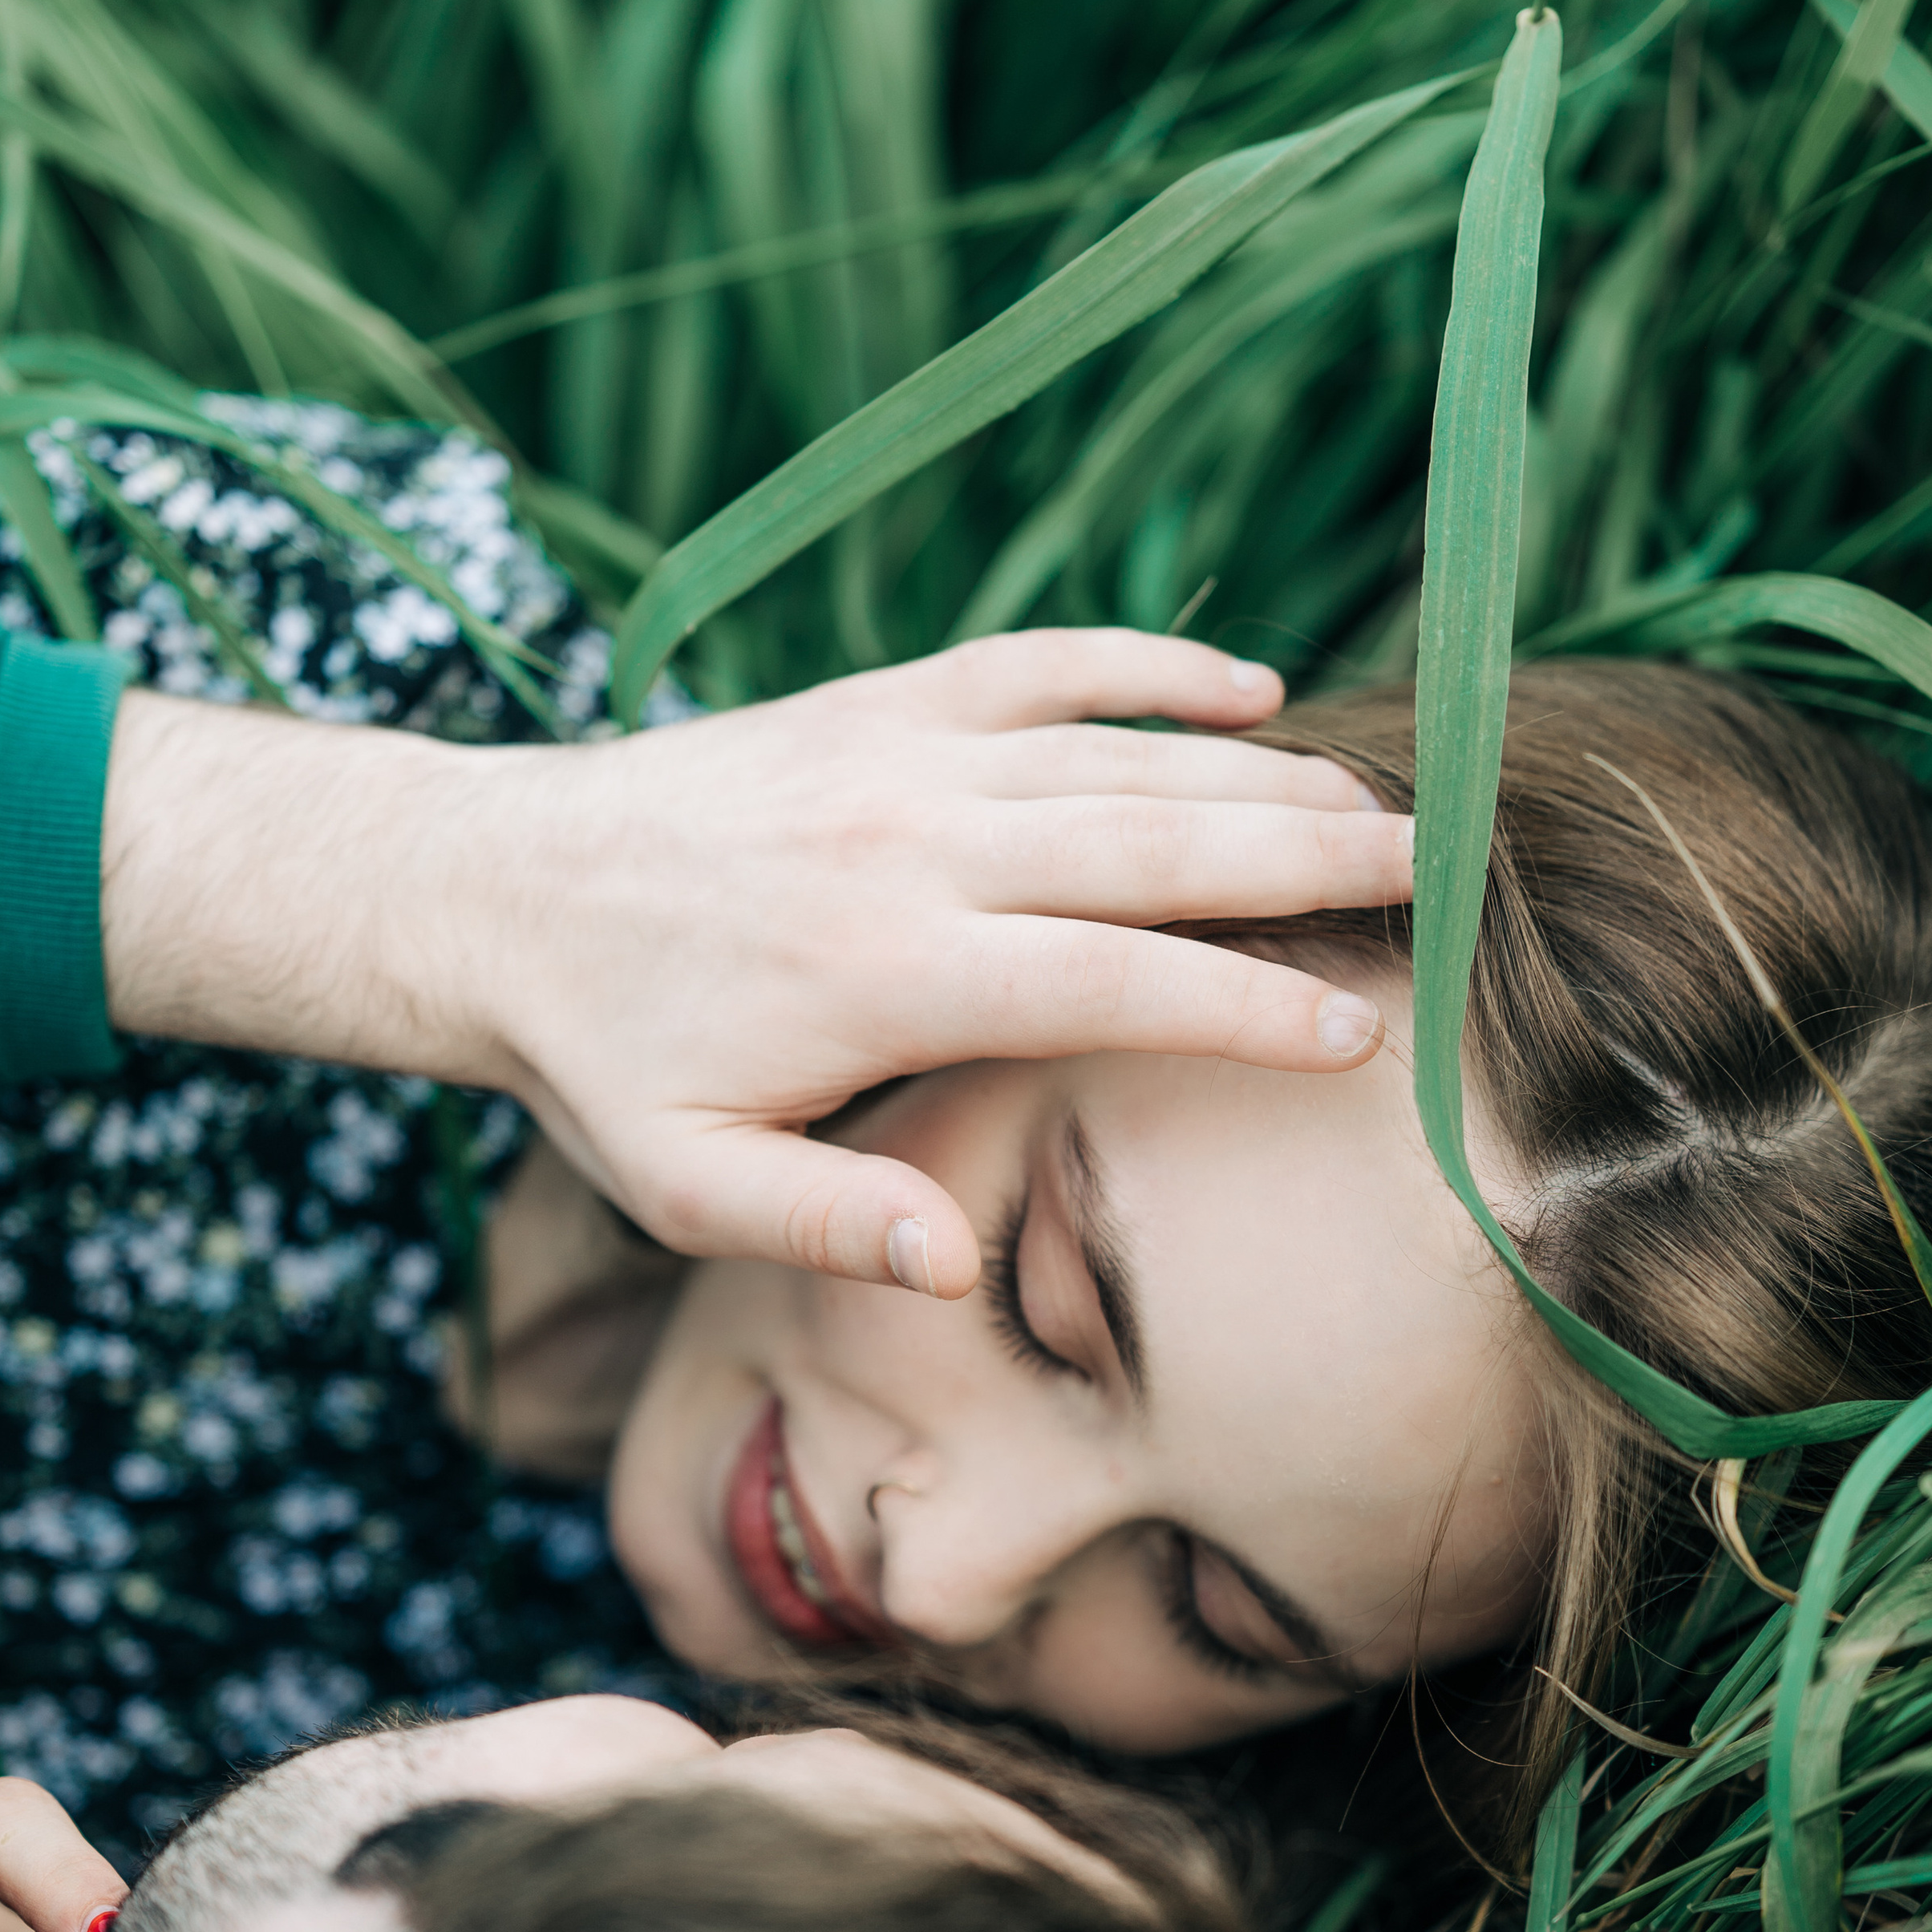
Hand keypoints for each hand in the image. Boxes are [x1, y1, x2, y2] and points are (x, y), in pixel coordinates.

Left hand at [100, 628, 1412, 1298]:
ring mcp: (899, 756)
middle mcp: (911, 845)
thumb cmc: (603, 1062)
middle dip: (1308, 863)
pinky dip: (1148, 666)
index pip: (1114, 985)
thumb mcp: (681, 1185)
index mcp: (885, 972)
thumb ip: (823, 1225)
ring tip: (1385, 806)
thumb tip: (957, 1267)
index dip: (1245, 1010)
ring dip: (1262, 775)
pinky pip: (1038, 664)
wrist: (491, 892)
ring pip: (1121, 753)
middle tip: (1440, 883)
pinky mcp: (876, 702)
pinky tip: (1249, 688)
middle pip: (1155, 844)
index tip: (1361, 1040)